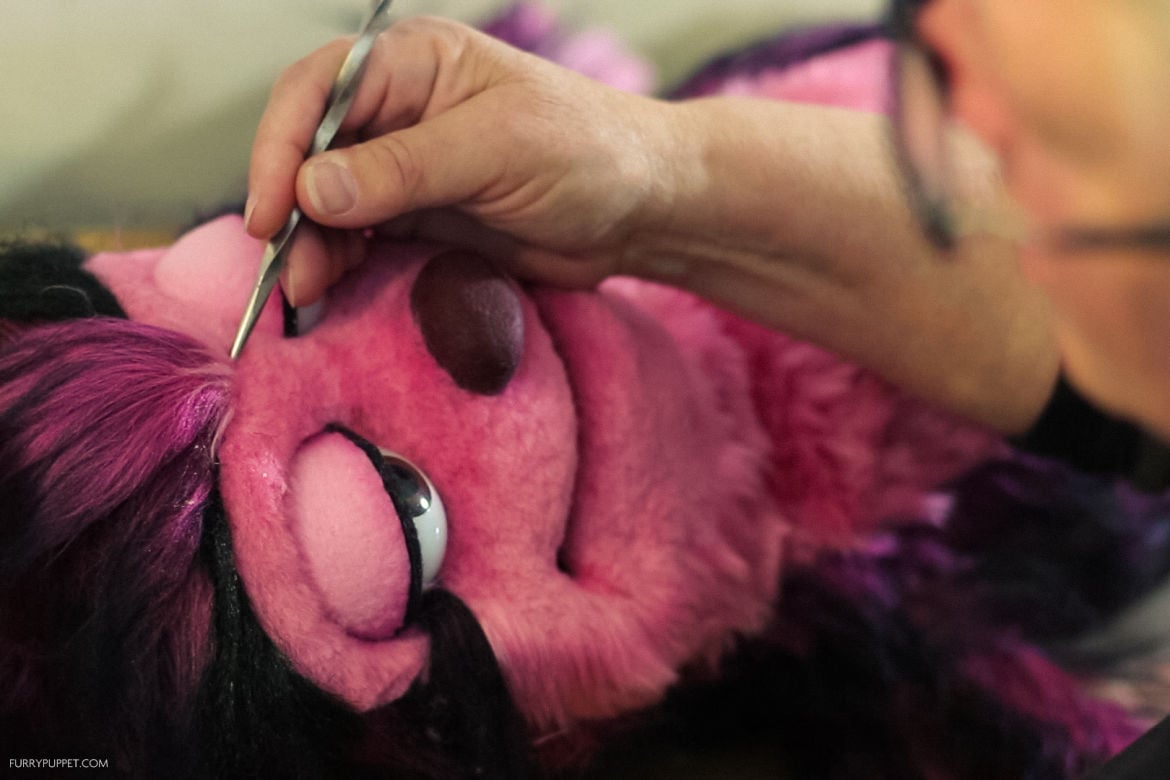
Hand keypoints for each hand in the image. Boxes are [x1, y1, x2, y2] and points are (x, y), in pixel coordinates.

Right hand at [246, 16, 687, 304]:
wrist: (644, 210)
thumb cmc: (590, 152)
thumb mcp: (499, 149)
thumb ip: (405, 168)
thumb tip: (310, 190)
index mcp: (415, 63)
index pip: (319, 91)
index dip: (280, 146)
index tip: (271, 210)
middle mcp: (400, 110)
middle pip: (311, 151)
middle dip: (290, 208)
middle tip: (288, 269)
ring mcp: (407, 168)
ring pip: (328, 202)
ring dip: (312, 244)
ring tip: (310, 291)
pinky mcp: (421, 217)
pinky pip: (361, 238)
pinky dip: (342, 262)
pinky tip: (336, 288)